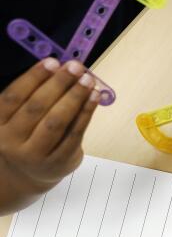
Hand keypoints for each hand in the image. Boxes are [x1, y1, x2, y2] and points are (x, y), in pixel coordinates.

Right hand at [0, 59, 99, 209]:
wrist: (27, 175)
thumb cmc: (25, 136)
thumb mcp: (18, 118)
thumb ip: (34, 95)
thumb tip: (61, 68)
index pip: (13, 98)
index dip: (33, 78)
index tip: (52, 61)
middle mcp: (12, 141)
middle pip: (36, 108)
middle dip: (58, 84)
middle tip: (75, 66)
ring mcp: (36, 155)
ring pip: (56, 122)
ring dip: (74, 97)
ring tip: (88, 79)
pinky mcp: (60, 162)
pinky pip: (75, 133)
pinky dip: (86, 113)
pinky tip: (94, 97)